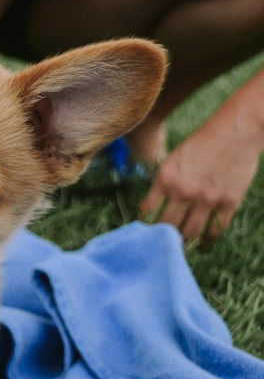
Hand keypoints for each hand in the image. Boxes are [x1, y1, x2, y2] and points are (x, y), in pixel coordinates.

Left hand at [140, 96, 262, 245]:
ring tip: (180, 244)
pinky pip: (215, 230)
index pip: (147, 211)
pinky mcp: (228, 202)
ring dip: (184, 240)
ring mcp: (207, 199)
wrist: (235, 132)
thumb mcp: (172, 160)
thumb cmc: (201, 143)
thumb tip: (154, 207)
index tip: (143, 232)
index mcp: (165, 179)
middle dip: (163, 238)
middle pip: (167, 226)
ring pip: (190, 232)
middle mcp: (183, 191)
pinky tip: (202, 245)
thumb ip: (163, 184)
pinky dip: (207, 240)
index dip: (144, 225)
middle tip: (161, 244)